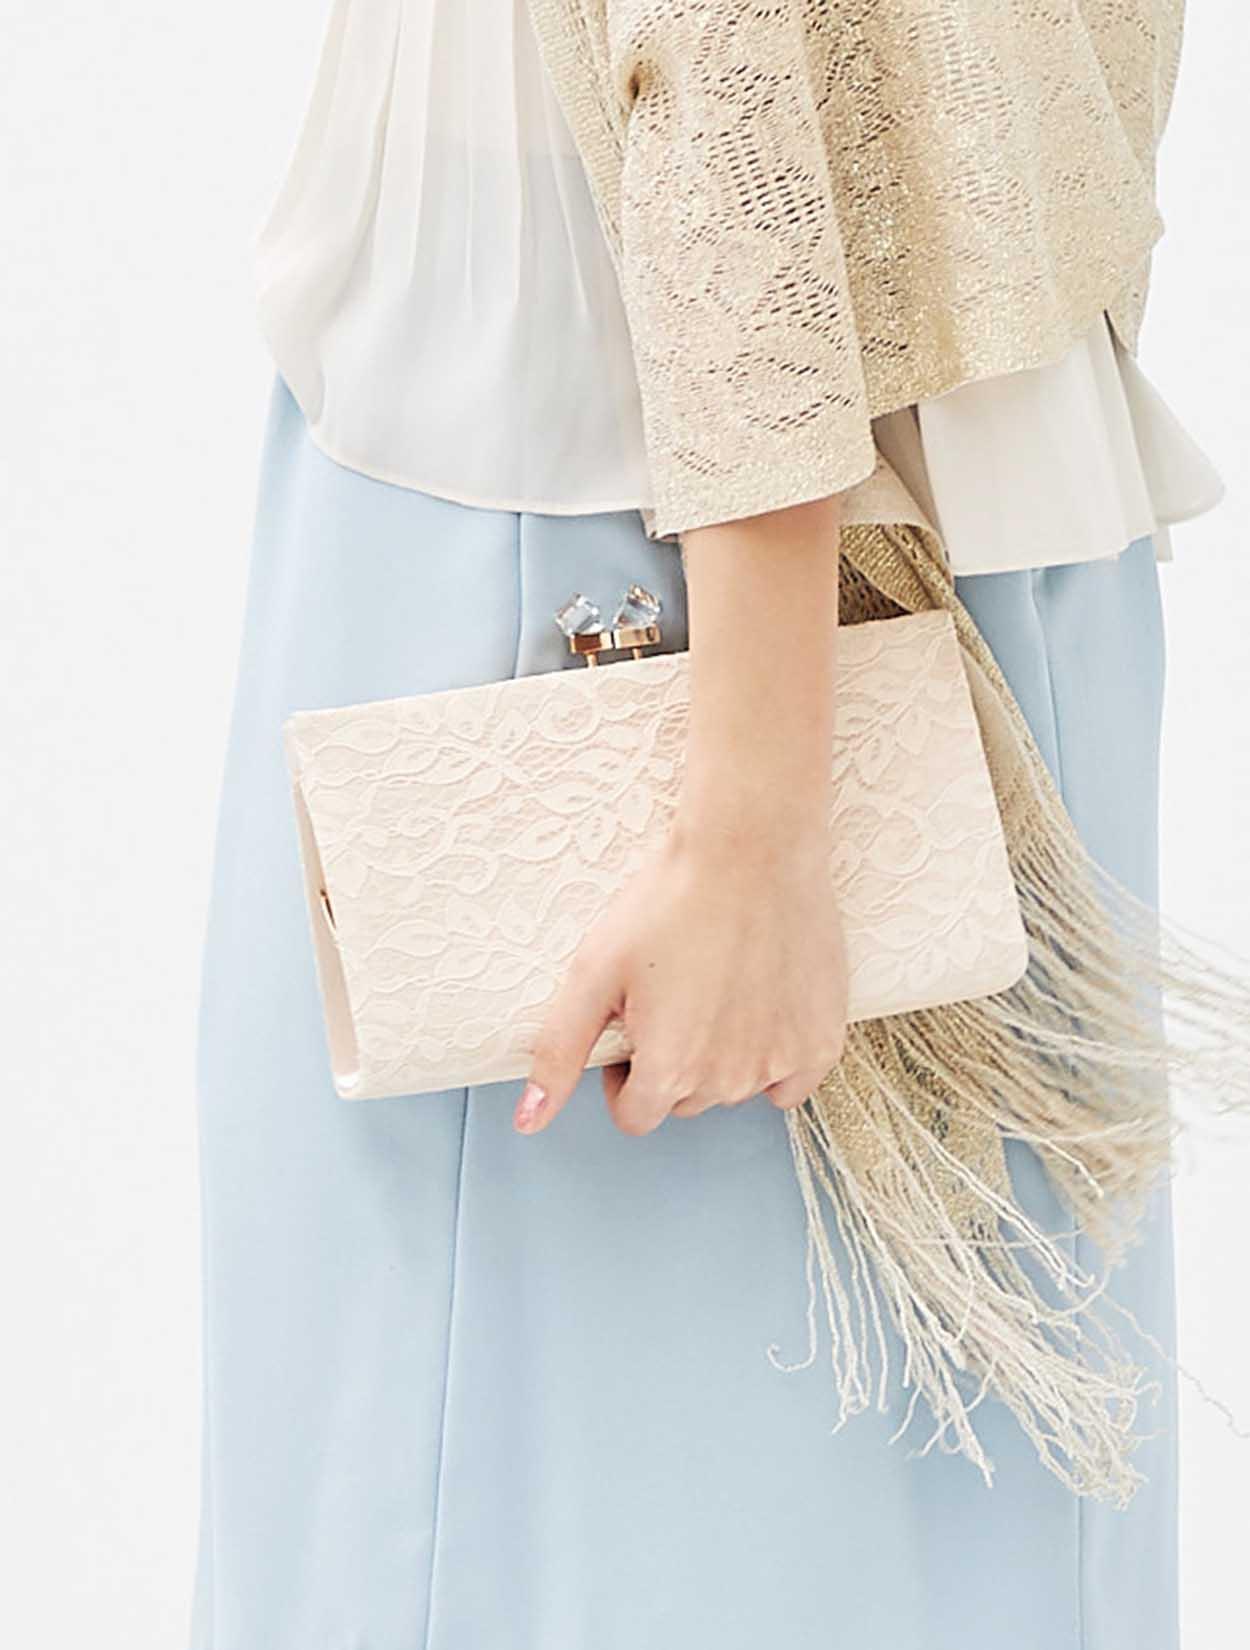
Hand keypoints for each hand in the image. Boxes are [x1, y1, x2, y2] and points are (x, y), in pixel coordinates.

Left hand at [515, 491, 846, 1135]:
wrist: (759, 822)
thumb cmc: (665, 879)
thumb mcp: (596, 958)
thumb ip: (557, 1038)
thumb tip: (525, 1116)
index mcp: (676, 1067)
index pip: (633, 1110)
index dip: (620, 1061)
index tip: (629, 1002)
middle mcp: (737, 1076)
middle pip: (686, 1099)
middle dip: (670, 1050)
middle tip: (671, 971)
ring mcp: (792, 1054)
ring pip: (742, 1085)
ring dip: (726, 1042)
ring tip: (715, 961)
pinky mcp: (835, 1029)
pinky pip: (797, 1070)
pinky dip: (779, 1036)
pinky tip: (760, 974)